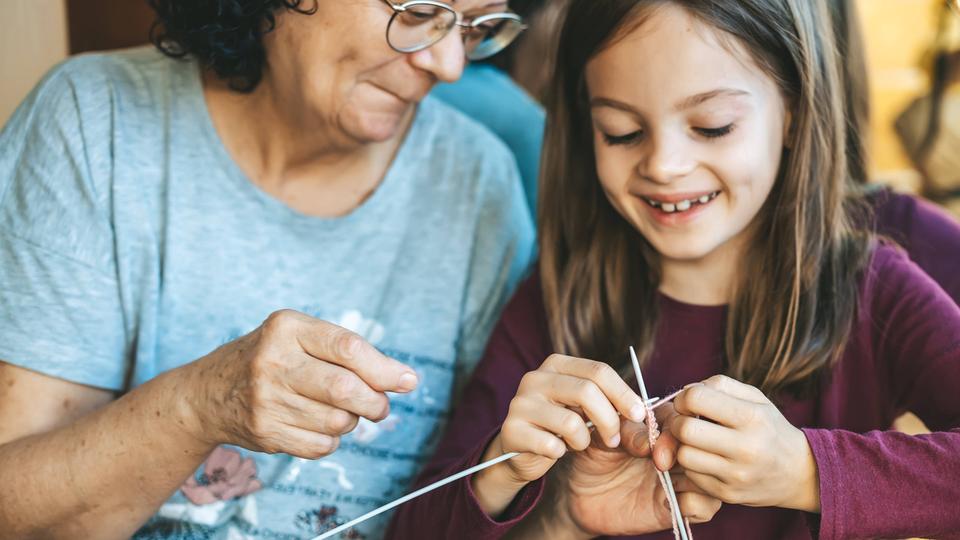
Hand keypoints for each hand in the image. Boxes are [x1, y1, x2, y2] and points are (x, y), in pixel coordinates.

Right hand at [182, 309, 418, 458]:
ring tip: (337, 410)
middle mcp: (272, 362)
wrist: (209, 393)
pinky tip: (316, 424)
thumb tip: (404, 379)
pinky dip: (331, 439)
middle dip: (375, 402)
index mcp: (286, 328)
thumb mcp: (301, 337)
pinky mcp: (264, 432)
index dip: (384, 369)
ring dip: (351, 421)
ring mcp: (265, 399)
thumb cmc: (272, 359)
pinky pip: (321, 446)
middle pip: (345, 389)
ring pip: (338, 421)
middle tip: (379, 407)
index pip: (347, 348)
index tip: (408, 381)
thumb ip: (350, 352)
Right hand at [472, 355, 646, 516]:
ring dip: (583, 441)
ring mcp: (520, 402)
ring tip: (578, 443)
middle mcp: (535, 377)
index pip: (598, 370)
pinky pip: (551, 445)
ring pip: (570, 422)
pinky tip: (554, 451)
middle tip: (615, 439)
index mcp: (557, 365)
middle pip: (587, 391)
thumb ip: (613, 408)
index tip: (640, 414)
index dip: (623, 393)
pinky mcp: (511, 429)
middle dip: (610, 420)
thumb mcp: (587, 411)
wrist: (522, 450)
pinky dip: (560, 452)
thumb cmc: (561, 427)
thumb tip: (645, 417)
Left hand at [555, 410, 721, 536]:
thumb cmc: (592, 456)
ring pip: (712, 475)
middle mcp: (677, 451)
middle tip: (658, 462)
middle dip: (686, 453)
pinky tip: (670, 501)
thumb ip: (625, 432)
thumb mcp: (602, 436)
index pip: (687, 419)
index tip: (651, 442)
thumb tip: (649, 443)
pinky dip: (695, 502)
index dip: (675, 428)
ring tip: (664, 478)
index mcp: (663, 426)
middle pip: (705, 446)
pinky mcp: (678, 507)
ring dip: (694, 477)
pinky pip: (705, 506)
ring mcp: (680, 478)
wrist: (578, 493)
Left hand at [666, 375, 819, 511]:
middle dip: (677, 422)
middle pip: (685, 429)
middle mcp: (746, 447)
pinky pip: (691, 476)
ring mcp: (737, 474)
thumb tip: (685, 391)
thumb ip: (719, 385)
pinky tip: (705, 460)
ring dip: (683, 446)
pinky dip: (692, 466)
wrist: (799, 473)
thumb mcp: (755, 399)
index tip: (688, 404)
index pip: (696, 398)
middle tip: (685, 423)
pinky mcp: (728, 494)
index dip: (683, 398)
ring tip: (695, 442)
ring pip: (684, 456)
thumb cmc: (769, 428)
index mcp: (752, 417)